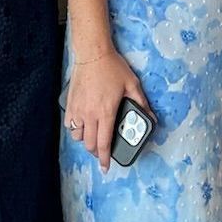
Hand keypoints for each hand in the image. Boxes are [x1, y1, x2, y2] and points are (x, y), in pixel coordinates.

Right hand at [64, 51, 146, 171]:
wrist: (92, 53)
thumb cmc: (113, 68)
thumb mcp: (132, 85)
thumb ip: (142, 103)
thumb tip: (151, 117)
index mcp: (106, 112)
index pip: (104, 143)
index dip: (104, 159)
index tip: (105, 168)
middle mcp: (90, 114)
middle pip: (89, 144)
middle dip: (96, 152)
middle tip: (102, 151)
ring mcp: (78, 109)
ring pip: (77, 136)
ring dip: (86, 140)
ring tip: (94, 136)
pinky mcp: (70, 104)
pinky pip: (69, 124)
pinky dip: (75, 129)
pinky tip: (83, 125)